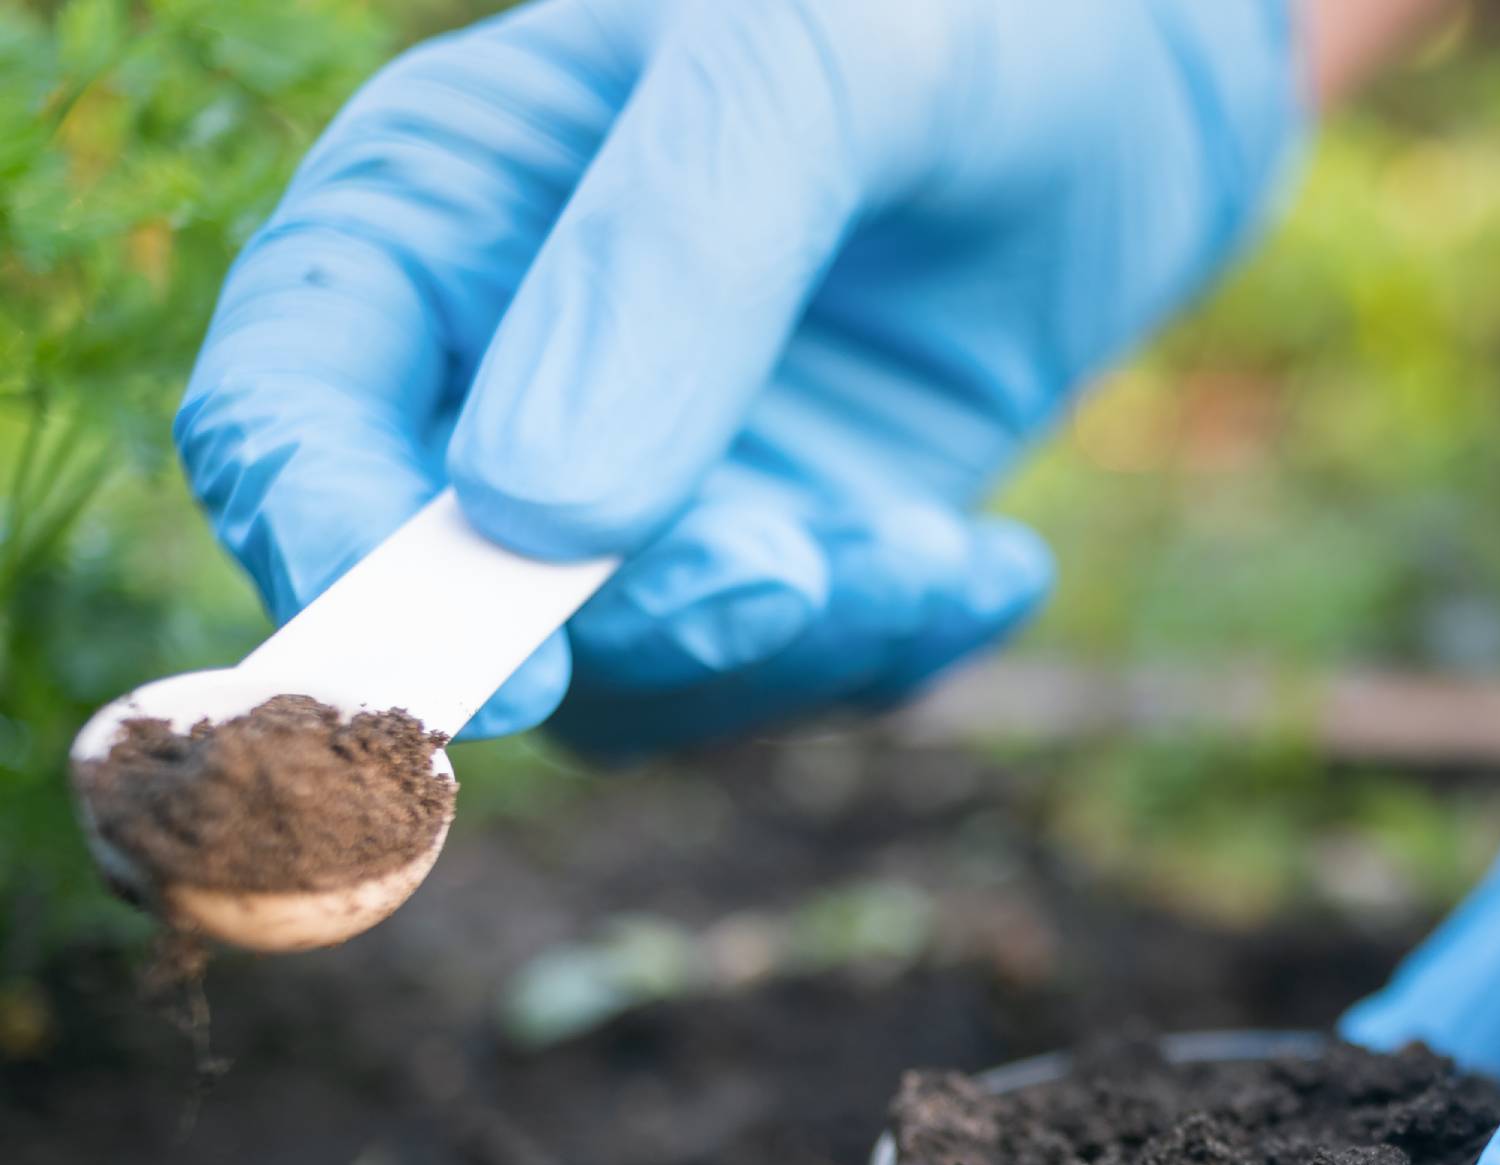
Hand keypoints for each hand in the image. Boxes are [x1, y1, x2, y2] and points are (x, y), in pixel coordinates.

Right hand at [176, 0, 1299, 749]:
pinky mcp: (776, 557)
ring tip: (942, 548)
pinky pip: (782, 681)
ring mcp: (643, 487)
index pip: (285, 417)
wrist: (1134, 86)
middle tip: (795, 578)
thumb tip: (532, 516)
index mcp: (432, 215)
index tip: (500, 678)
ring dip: (791, 651)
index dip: (348, 567)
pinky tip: (992, 565)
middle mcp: (502, 374)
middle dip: (630, 630)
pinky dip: (887, 654)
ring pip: (632, 679)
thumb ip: (668, 257)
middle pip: (458, 598)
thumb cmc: (958, 14)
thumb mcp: (814, 66)